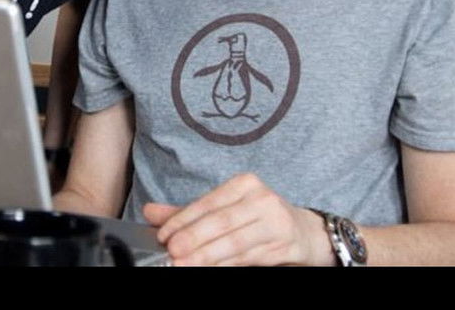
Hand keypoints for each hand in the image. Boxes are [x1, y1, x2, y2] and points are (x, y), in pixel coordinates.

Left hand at [142, 173, 330, 265]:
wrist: (305, 233)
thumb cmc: (257, 219)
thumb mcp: (224, 209)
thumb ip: (188, 213)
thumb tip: (149, 212)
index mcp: (244, 184)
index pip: (208, 202)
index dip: (184, 220)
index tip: (163, 235)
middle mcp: (262, 199)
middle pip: (221, 222)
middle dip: (194, 239)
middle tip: (172, 253)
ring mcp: (276, 223)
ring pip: (235, 243)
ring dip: (208, 257)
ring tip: (185, 265)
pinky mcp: (285, 246)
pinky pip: (250, 258)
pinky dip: (228, 265)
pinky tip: (213, 269)